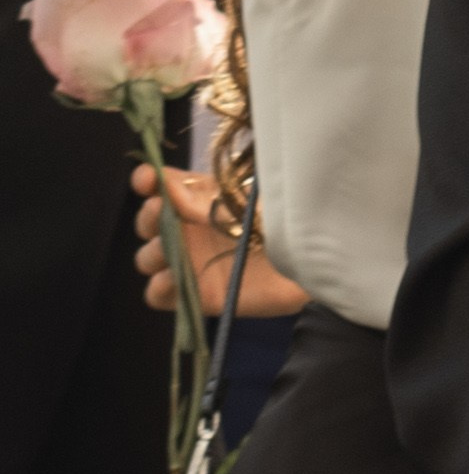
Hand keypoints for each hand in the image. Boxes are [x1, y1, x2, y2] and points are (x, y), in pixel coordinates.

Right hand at [130, 164, 308, 317]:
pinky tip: (175, 280)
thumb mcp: (251, 204)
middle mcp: (188, 228)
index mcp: (201, 196)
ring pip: (148, 258)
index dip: (148, 180)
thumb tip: (169, 189)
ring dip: (154, 254)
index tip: (148, 179)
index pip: (160, 184)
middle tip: (162, 213)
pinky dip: (161, 288)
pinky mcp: (196, 294)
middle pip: (147, 222)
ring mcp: (190, 262)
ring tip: (174, 251)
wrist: (316, 265)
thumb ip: (211, 201)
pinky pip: (159, 294)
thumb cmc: (287, 222)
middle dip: (149, 218)